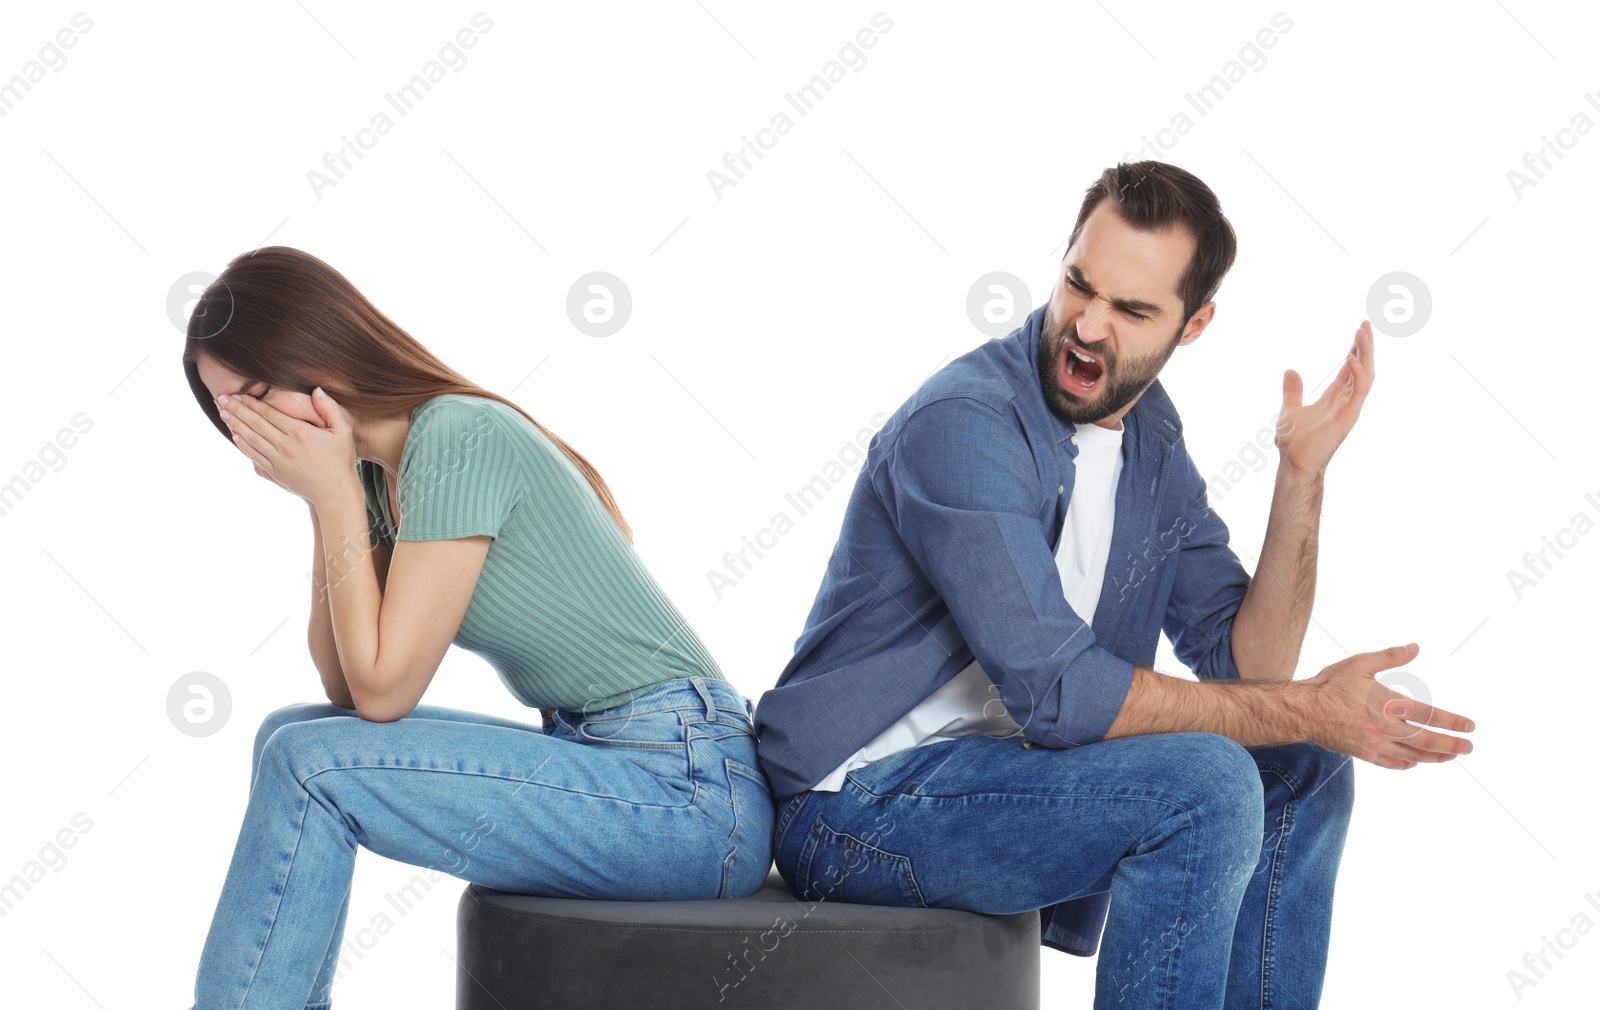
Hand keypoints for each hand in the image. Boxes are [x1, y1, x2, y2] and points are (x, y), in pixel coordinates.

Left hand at [219, 389, 357, 507]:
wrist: (336, 493)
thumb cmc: (341, 460)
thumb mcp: (343, 431)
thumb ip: (330, 408)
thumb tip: (317, 390)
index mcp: (301, 432)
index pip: (269, 413)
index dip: (251, 403)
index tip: (238, 394)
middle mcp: (286, 446)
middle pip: (255, 424)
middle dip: (236, 409)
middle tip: (220, 398)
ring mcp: (279, 461)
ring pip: (251, 439)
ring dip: (235, 425)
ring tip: (222, 413)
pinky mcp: (275, 473)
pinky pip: (254, 456)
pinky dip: (242, 445)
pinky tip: (235, 435)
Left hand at [1276, 320, 1373, 479]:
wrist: (1293, 463)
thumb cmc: (1293, 442)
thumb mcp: (1289, 408)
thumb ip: (1293, 390)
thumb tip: (1290, 370)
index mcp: (1335, 397)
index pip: (1350, 368)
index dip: (1355, 349)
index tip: (1359, 329)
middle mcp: (1346, 401)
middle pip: (1362, 367)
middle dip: (1366, 346)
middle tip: (1366, 324)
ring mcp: (1350, 408)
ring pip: (1366, 375)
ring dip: (1365, 354)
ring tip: (1362, 333)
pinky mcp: (1349, 417)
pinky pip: (1359, 391)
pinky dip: (1357, 373)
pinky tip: (1350, 358)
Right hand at [1304, 642, 1474, 769]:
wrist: (1303, 711)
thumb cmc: (1331, 685)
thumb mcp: (1361, 664)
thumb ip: (1391, 656)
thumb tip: (1415, 647)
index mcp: (1390, 705)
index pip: (1431, 716)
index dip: (1453, 722)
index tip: (1470, 726)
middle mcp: (1387, 728)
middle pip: (1428, 742)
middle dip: (1452, 745)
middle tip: (1469, 747)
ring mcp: (1377, 744)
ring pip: (1414, 756)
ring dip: (1436, 757)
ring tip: (1450, 756)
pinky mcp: (1365, 754)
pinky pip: (1394, 763)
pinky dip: (1409, 764)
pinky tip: (1415, 762)